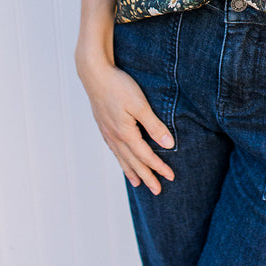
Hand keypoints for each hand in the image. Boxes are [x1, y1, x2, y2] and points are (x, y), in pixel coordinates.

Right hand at [78, 59, 175, 193]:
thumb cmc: (119, 86)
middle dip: (146, 176)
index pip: (146, 156)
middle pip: (133, 162)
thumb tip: (169, 145)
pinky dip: (120, 159)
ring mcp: (107, 132)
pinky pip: (114, 149)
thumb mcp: (140, 105)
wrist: (94, 74)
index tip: (170, 177)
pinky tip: (121, 158)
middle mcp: (115, 137)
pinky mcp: (103, 125)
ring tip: (138, 183)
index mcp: (125, 134)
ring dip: (131, 171)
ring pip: (122, 157)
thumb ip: (154, 126)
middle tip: (157, 190)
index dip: (159, 167)